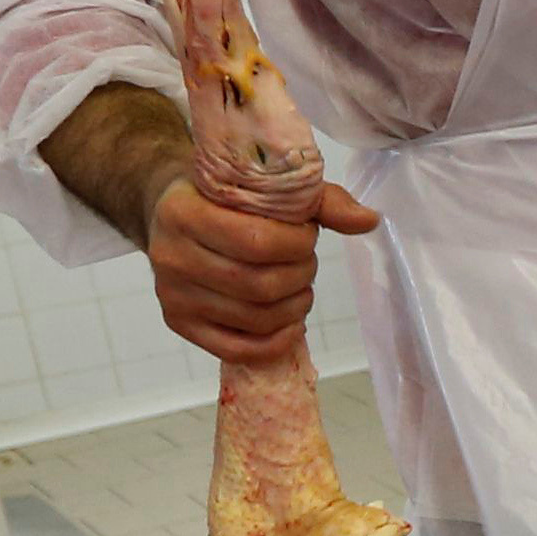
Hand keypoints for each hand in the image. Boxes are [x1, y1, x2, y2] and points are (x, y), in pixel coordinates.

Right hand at [150, 174, 373, 365]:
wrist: (167, 211)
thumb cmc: (223, 198)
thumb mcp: (262, 186)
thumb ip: (319, 200)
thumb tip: (369, 220)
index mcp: (184, 212)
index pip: (259, 241)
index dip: (299, 244)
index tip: (306, 234)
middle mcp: (170, 255)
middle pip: (260, 284)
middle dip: (301, 275)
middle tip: (305, 262)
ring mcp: (172, 294)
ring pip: (255, 318)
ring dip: (295, 306)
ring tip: (298, 286)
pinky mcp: (178, 323)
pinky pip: (238, 349)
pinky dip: (277, 342)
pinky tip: (291, 322)